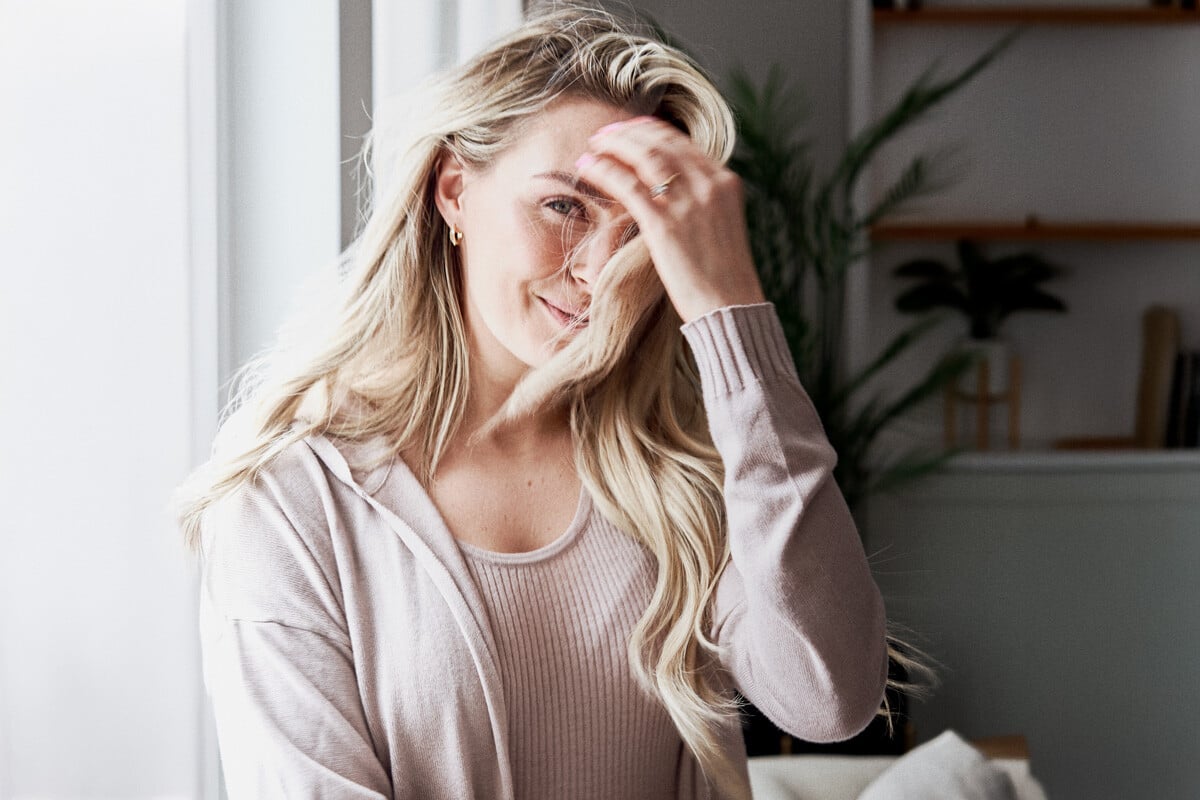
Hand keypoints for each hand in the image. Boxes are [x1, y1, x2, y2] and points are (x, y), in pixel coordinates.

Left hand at [574, 115, 765, 324]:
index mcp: (726, 182)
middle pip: (662, 144)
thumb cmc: (723, 276)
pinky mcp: (666, 224)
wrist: (730, 306)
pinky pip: (629, 186)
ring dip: (615, 145)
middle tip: (605, 133)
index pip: (683, 143)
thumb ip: (703, 204)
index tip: (630, 130)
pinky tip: (587, 167)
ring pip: (644, 157)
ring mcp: (689, 202)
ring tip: (594, 144)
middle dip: (629, 133)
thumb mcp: (721, 227)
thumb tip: (676, 195)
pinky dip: (605, 171)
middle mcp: (709, 184)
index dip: (651, 132)